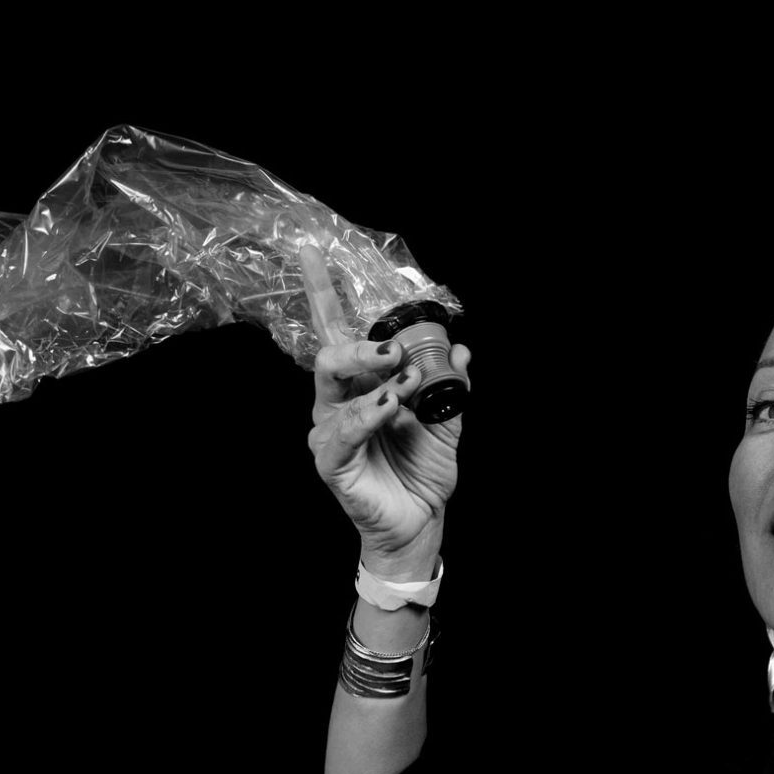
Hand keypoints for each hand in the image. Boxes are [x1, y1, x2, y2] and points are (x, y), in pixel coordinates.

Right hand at [298, 242, 469, 559]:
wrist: (421, 522)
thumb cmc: (421, 472)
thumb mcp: (445, 424)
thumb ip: (451, 388)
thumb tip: (460, 351)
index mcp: (360, 385)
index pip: (337, 332)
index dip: (324, 292)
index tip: (313, 251)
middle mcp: (337, 403)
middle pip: (330, 353)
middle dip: (359, 344)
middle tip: (396, 349)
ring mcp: (329, 431)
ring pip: (333, 386)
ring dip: (373, 377)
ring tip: (406, 382)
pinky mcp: (330, 461)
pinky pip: (344, 429)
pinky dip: (370, 412)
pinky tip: (391, 405)